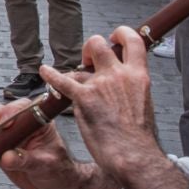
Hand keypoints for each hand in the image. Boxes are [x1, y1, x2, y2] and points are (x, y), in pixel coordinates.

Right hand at [0, 99, 104, 188]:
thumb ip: (27, 160)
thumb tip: (8, 157)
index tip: (1, 127)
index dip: (7, 115)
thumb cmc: (59, 171)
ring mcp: (7, 134)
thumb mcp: (46, 165)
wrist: (56, 184)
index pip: (18, 110)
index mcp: (37, 120)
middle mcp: (20, 123)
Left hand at [39, 28, 188, 188]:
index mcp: (138, 76)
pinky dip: (51, 75)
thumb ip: (133, 90)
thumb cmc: (139, 138)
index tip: (114, 37)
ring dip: (73, 74)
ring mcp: (100, 85)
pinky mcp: (84, 98)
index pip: (133, 41)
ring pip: (79, 67)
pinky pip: (62, 81)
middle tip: (87, 59)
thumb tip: (125, 89)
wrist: (134, 154)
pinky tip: (44, 71)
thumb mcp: (144, 104)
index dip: (121, 33)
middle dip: (89, 48)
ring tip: (72, 83)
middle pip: (98, 44)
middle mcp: (119, 75)